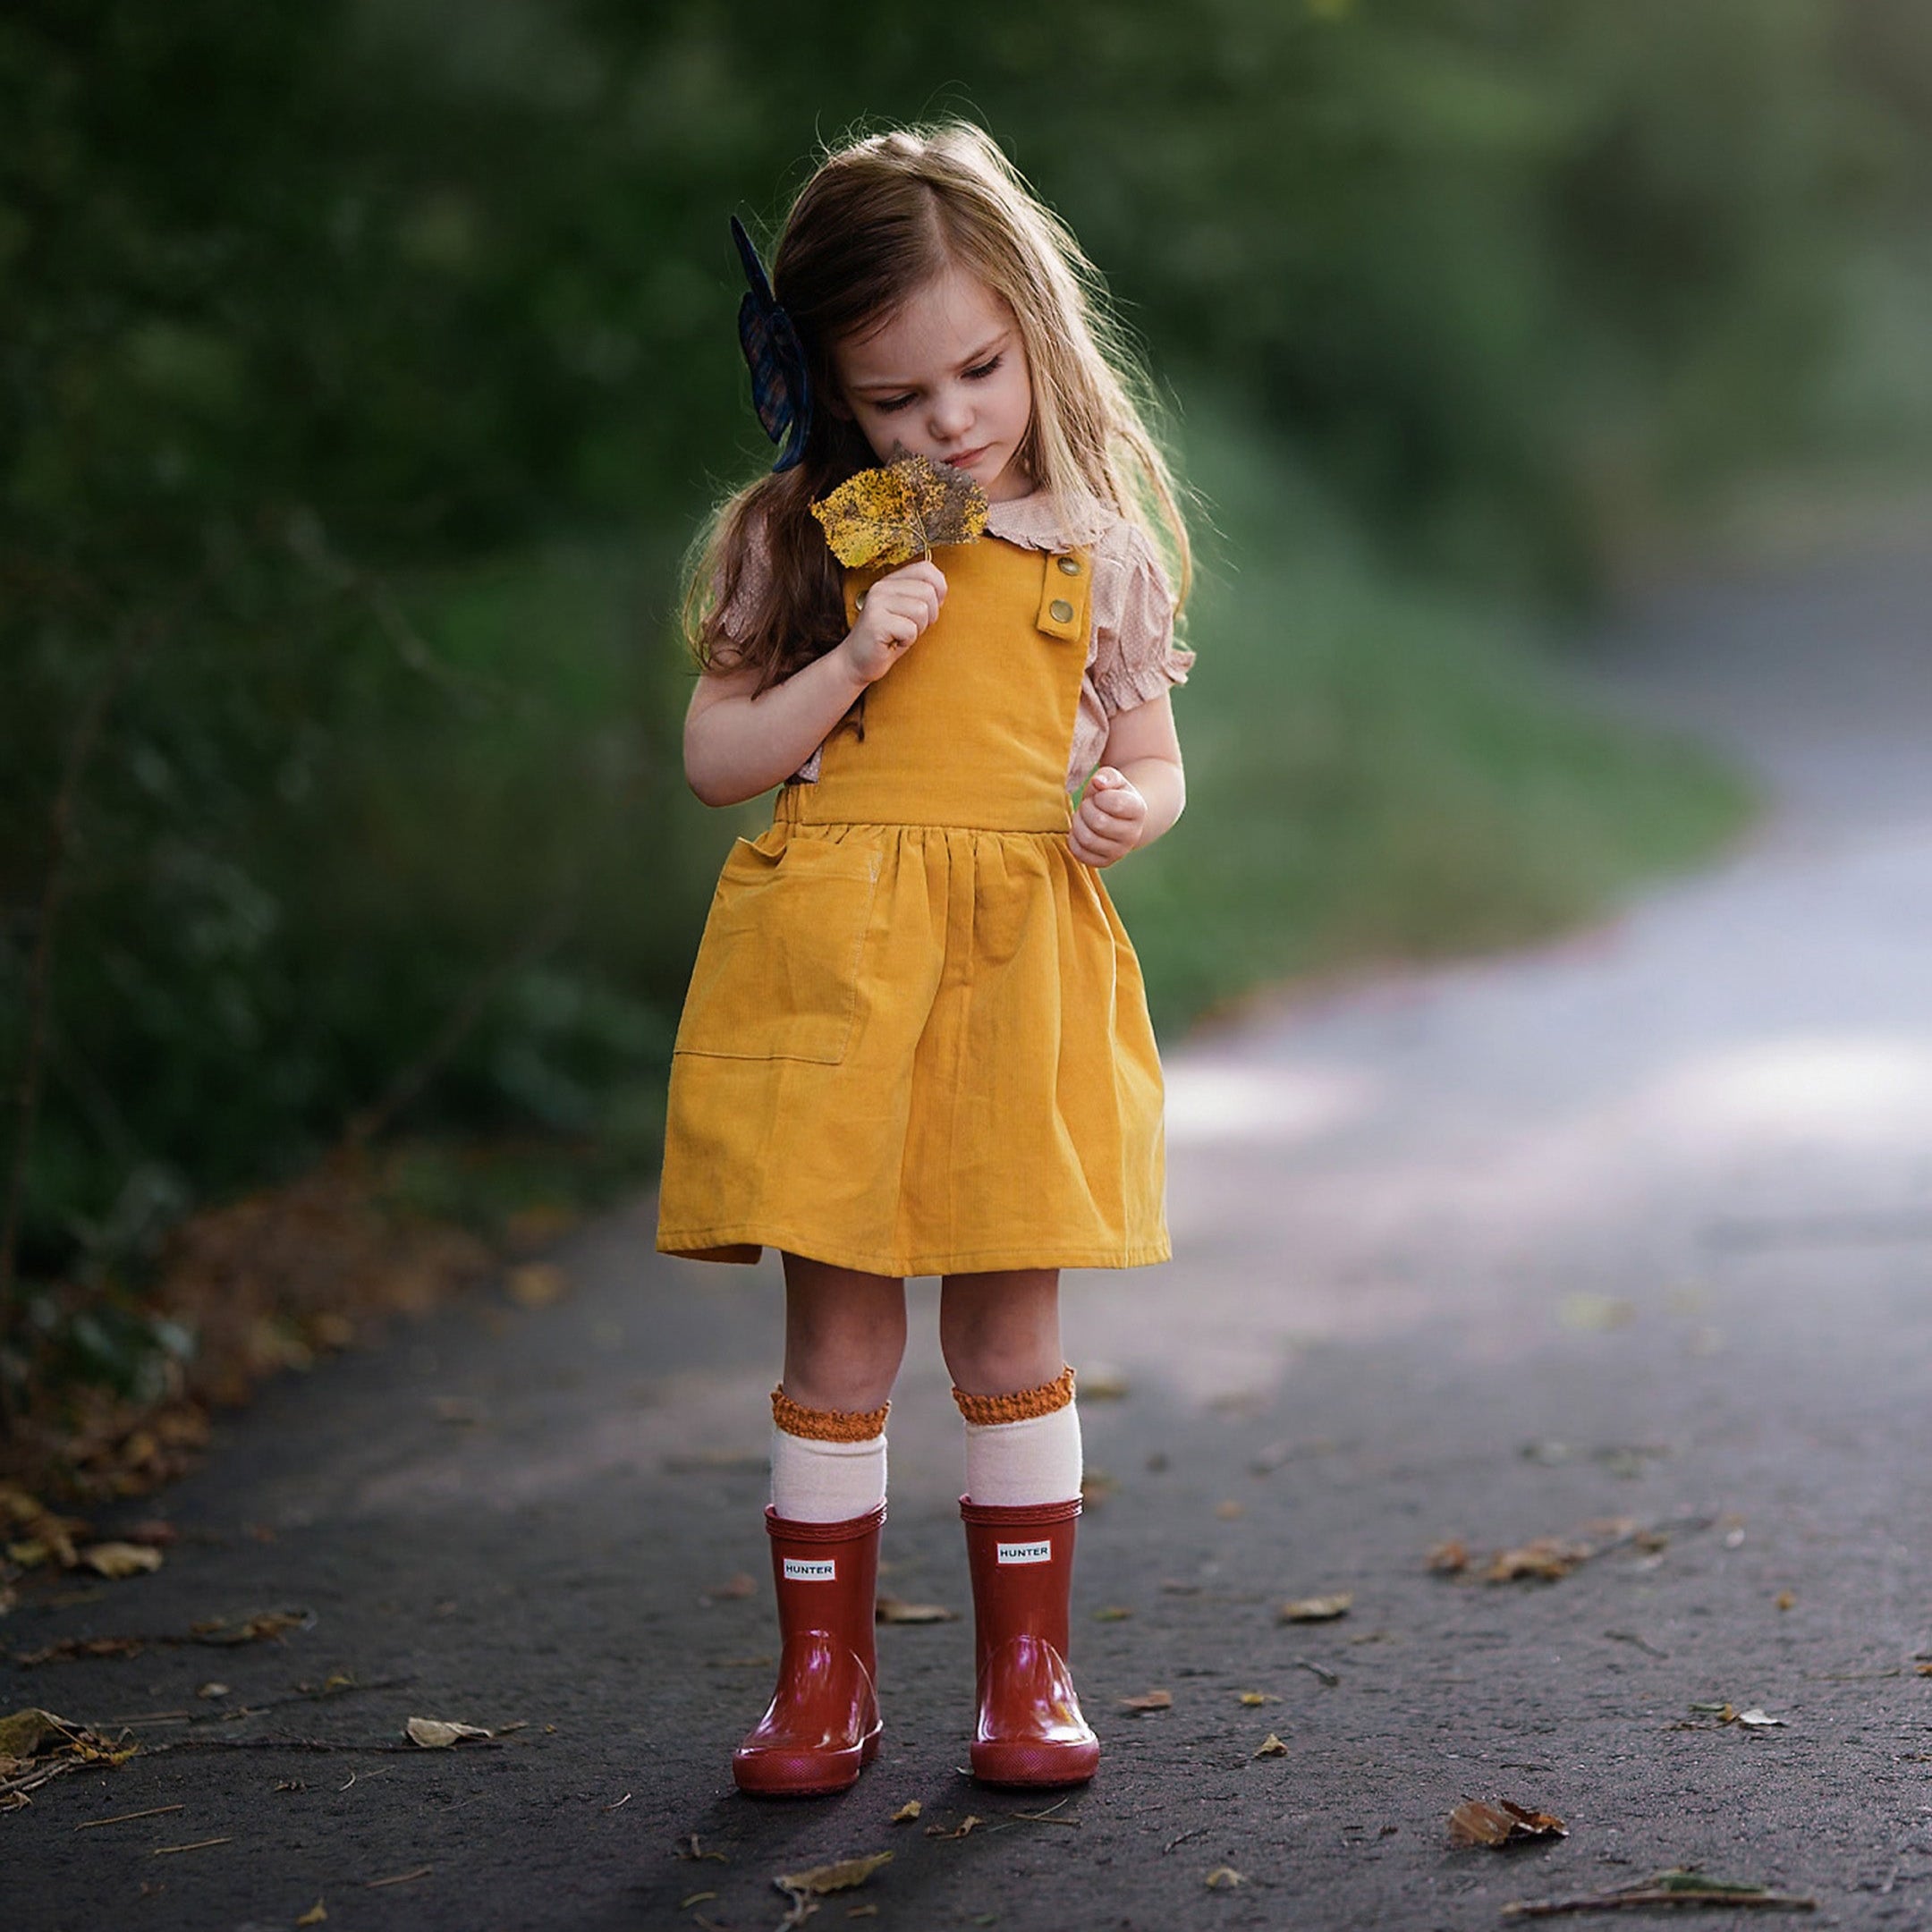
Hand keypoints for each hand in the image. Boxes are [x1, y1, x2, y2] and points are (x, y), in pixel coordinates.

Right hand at [839, 559, 945, 684]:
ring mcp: (877, 603)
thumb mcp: (908, 612)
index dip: (938, 590)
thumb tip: (942, 587)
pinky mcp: (876, 621)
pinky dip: (907, 641)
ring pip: (922, 610)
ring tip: (900, 634)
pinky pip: (910, 630)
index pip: (926, 569)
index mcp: (891, 581)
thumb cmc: (887, 639)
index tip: (928, 608)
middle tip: (911, 627)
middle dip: (929, 616)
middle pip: (928, 592)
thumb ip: (922, 595)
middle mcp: (882, 587)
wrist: (857, 661)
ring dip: (917, 629)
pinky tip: (893, 642)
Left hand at [1070, 767, 1146, 867]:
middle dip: (1086, 809)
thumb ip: (1107, 776)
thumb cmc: (1113, 794)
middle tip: (1088, 805)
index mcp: (1138, 810)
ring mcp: (1120, 851)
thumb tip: (1098, 782)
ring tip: (1083, 817)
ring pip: (1087, 839)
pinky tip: (1081, 830)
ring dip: (1078, 823)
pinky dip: (1073, 839)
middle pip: (1098, 822)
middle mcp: (1133, 834)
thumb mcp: (1114, 780)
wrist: (1120, 818)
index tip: (1099, 796)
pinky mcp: (1104, 862)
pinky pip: (1079, 853)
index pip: (1114, 803)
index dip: (1099, 796)